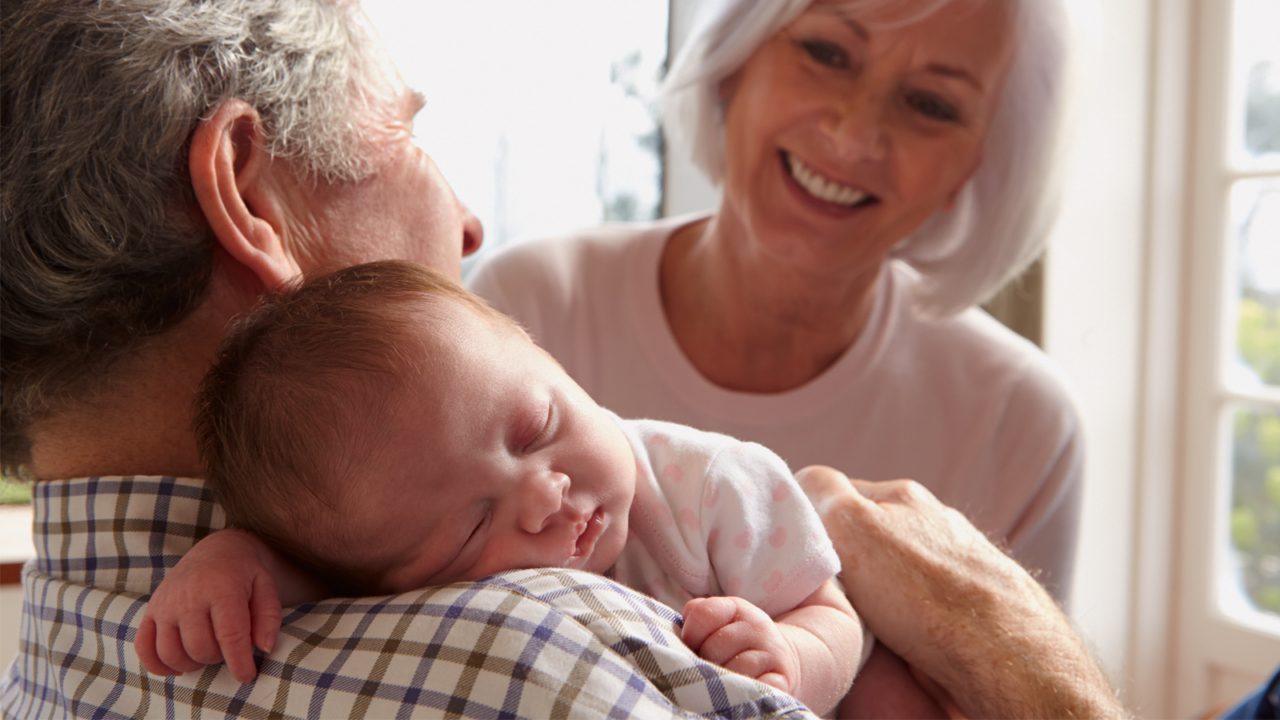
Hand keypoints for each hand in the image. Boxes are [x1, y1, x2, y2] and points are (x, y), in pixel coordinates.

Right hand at [135, 529, 282, 682]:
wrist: (217, 550)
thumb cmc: (245, 574)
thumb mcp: (266, 587)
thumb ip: (269, 617)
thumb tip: (265, 648)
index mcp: (221, 587)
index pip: (229, 635)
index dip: (239, 662)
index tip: (247, 676)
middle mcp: (187, 595)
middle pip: (200, 648)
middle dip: (218, 658)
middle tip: (228, 649)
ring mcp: (164, 603)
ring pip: (171, 653)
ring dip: (192, 663)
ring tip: (208, 652)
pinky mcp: (151, 611)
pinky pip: (144, 648)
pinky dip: (159, 665)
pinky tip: (179, 666)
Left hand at [680, 596, 798, 693]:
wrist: (781, 659)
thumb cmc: (735, 643)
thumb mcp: (717, 621)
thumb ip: (695, 618)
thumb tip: (680, 633)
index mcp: (736, 608)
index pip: (703, 613)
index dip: (690, 633)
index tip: (693, 645)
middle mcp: (757, 626)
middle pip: (714, 646)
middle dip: (703, 662)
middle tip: (707, 668)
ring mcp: (772, 653)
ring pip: (734, 670)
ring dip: (722, 681)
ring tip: (722, 681)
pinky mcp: (782, 679)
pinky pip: (757, 688)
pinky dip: (745, 692)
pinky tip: (739, 691)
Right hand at [795, 466, 1122, 719]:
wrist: (1004, 657)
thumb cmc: (927, 592)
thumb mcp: (853, 524)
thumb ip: (822, 492)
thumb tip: (799, 483)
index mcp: (903, 496)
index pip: (836, 493)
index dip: (810, 521)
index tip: (795, 554)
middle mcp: (933, 524)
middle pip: (866, 536)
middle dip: (843, 563)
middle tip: (823, 593)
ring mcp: (956, 565)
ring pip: (892, 576)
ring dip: (873, 596)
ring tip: (859, 625)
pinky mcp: (972, 610)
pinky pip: (918, 610)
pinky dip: (904, 623)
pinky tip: (897, 644)